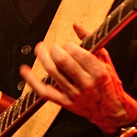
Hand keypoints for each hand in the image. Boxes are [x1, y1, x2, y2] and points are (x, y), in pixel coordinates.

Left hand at [19, 22, 136, 134]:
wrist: (111, 111)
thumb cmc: (108, 83)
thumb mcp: (105, 60)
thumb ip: (91, 41)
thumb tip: (76, 25)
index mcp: (98, 72)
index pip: (79, 54)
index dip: (70, 46)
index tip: (69, 45)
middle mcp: (86, 84)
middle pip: (63, 62)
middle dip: (56, 50)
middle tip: (55, 47)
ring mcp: (74, 94)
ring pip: (53, 73)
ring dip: (43, 58)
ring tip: (40, 50)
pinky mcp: (65, 102)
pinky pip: (44, 91)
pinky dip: (32, 80)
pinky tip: (25, 71)